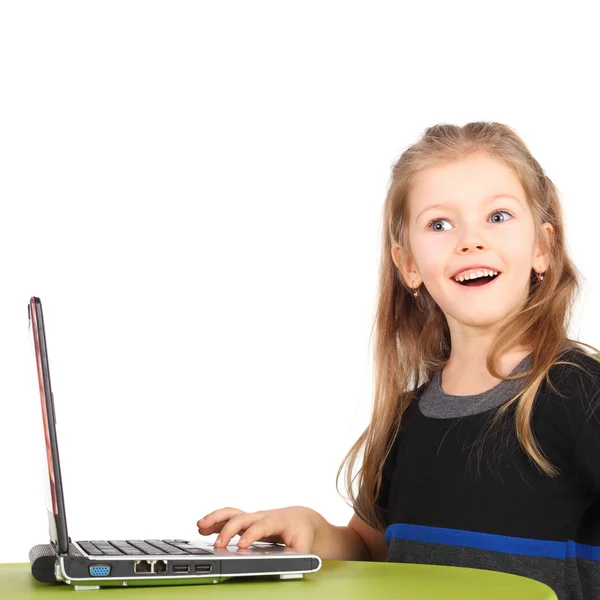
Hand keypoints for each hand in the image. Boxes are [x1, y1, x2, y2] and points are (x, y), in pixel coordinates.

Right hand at [196, 506, 326, 553]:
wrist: (301, 518)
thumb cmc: (302, 532)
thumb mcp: (305, 546)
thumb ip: (299, 556)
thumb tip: (294, 566)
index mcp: (277, 520)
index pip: (262, 526)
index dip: (251, 535)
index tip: (241, 545)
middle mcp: (262, 516)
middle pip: (242, 517)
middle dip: (228, 530)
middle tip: (218, 545)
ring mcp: (253, 518)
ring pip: (232, 513)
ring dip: (216, 518)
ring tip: (200, 525)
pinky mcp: (246, 522)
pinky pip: (229, 518)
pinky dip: (215, 521)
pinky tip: (202, 527)